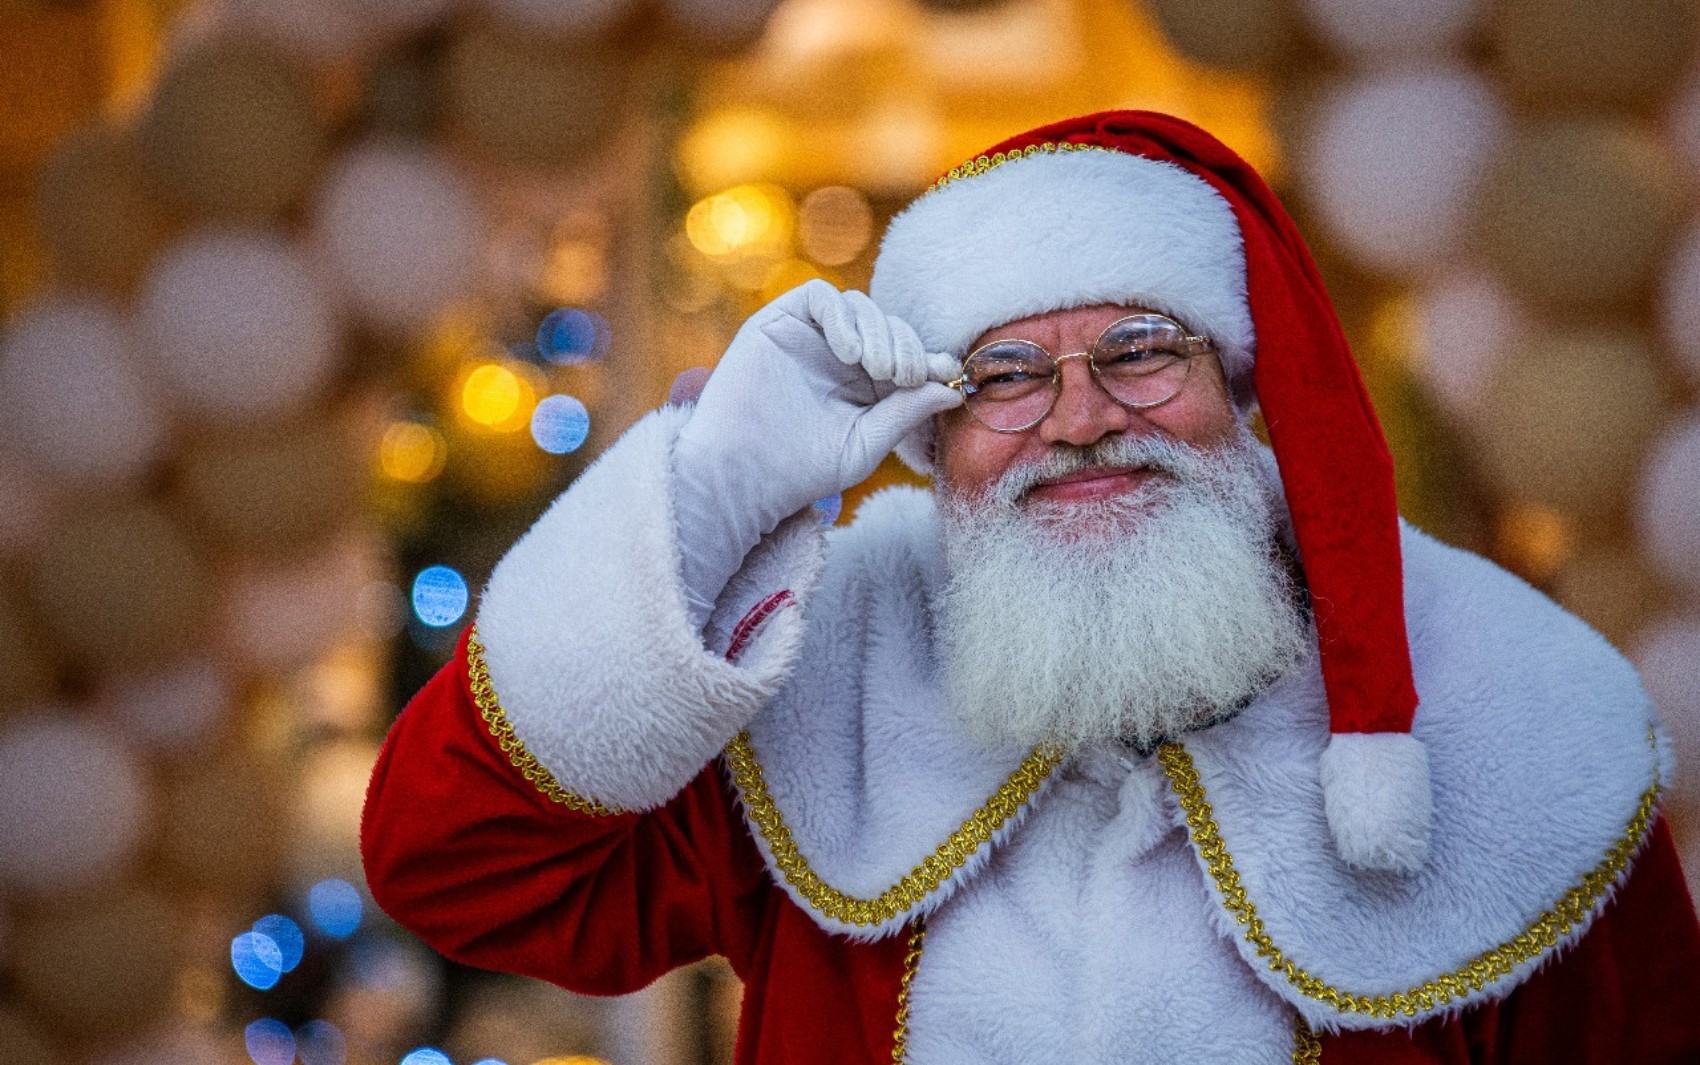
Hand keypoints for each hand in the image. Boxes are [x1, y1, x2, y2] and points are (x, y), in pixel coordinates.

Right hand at [676, 279, 959, 528]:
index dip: (930, 358)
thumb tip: (953, 388)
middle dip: (907, 347)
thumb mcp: (867, 442)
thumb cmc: (803, 470)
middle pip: (889, 326)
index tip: (947, 373)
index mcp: (865, 385)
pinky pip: (819, 297)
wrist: (743, 475)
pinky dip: (842, 317)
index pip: (907, 355)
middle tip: (905, 377)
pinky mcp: (779, 322)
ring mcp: (809, 337)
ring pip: (860, 306)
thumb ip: (906, 413)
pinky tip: (848, 353)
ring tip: (877, 368)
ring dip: (880, 332)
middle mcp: (839, 356)